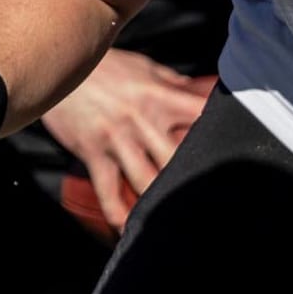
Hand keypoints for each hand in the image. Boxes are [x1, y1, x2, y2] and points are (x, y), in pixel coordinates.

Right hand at [40, 48, 213, 228]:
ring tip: (173, 222)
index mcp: (160, 96)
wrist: (58, 64)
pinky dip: (118, 214)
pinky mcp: (93, 153)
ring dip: (158, 203)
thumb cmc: (105, 67)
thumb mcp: (143, 67)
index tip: (234, 147)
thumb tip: (201, 90)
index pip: (200, 113)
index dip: (220, 129)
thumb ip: (173, 82)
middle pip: (176, 157)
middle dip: (191, 179)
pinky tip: (128, 229)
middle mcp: (143, 120)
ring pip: (146, 180)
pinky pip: (107, 191)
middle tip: (206, 200)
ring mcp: (117, 139)